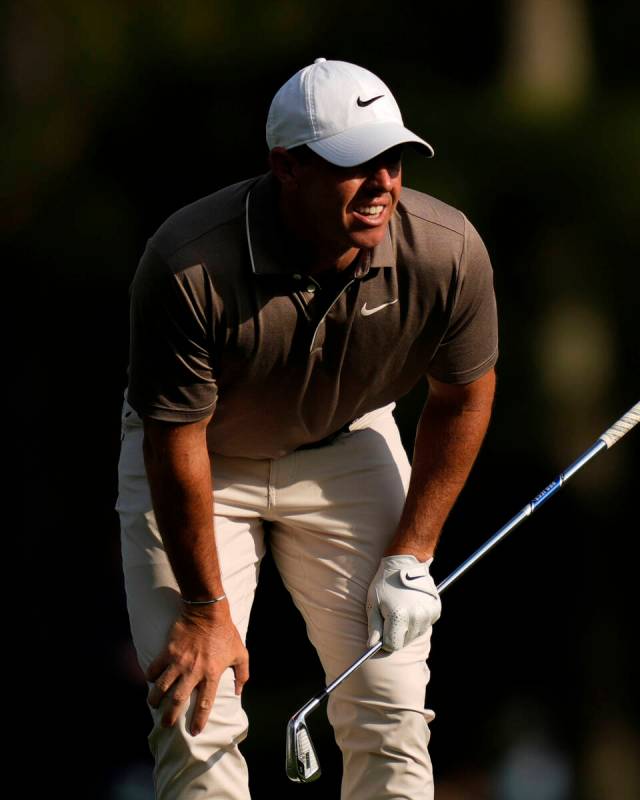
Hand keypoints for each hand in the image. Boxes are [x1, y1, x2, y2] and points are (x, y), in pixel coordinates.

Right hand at [145, 602, 248, 735]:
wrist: (208, 611)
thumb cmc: (226, 632)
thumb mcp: (240, 653)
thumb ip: (242, 674)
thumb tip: (238, 691)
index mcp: (212, 674)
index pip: (205, 703)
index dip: (199, 720)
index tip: (194, 732)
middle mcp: (194, 671)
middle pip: (178, 700)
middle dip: (170, 715)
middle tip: (166, 725)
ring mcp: (180, 662)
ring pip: (162, 686)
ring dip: (155, 699)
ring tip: (153, 705)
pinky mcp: (169, 651)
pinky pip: (155, 668)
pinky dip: (151, 676)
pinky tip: (151, 680)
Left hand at [366, 555, 440, 651]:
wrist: (405, 562)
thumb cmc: (385, 583)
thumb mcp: (373, 603)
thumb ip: (373, 627)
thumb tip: (372, 646)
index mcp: (398, 616)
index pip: (392, 645)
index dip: (385, 641)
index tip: (382, 632)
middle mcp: (415, 617)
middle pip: (404, 642)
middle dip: (396, 634)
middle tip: (391, 617)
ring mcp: (428, 614)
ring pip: (415, 635)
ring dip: (408, 628)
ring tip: (402, 608)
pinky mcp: (436, 610)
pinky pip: (425, 625)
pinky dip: (418, 621)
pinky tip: (412, 606)